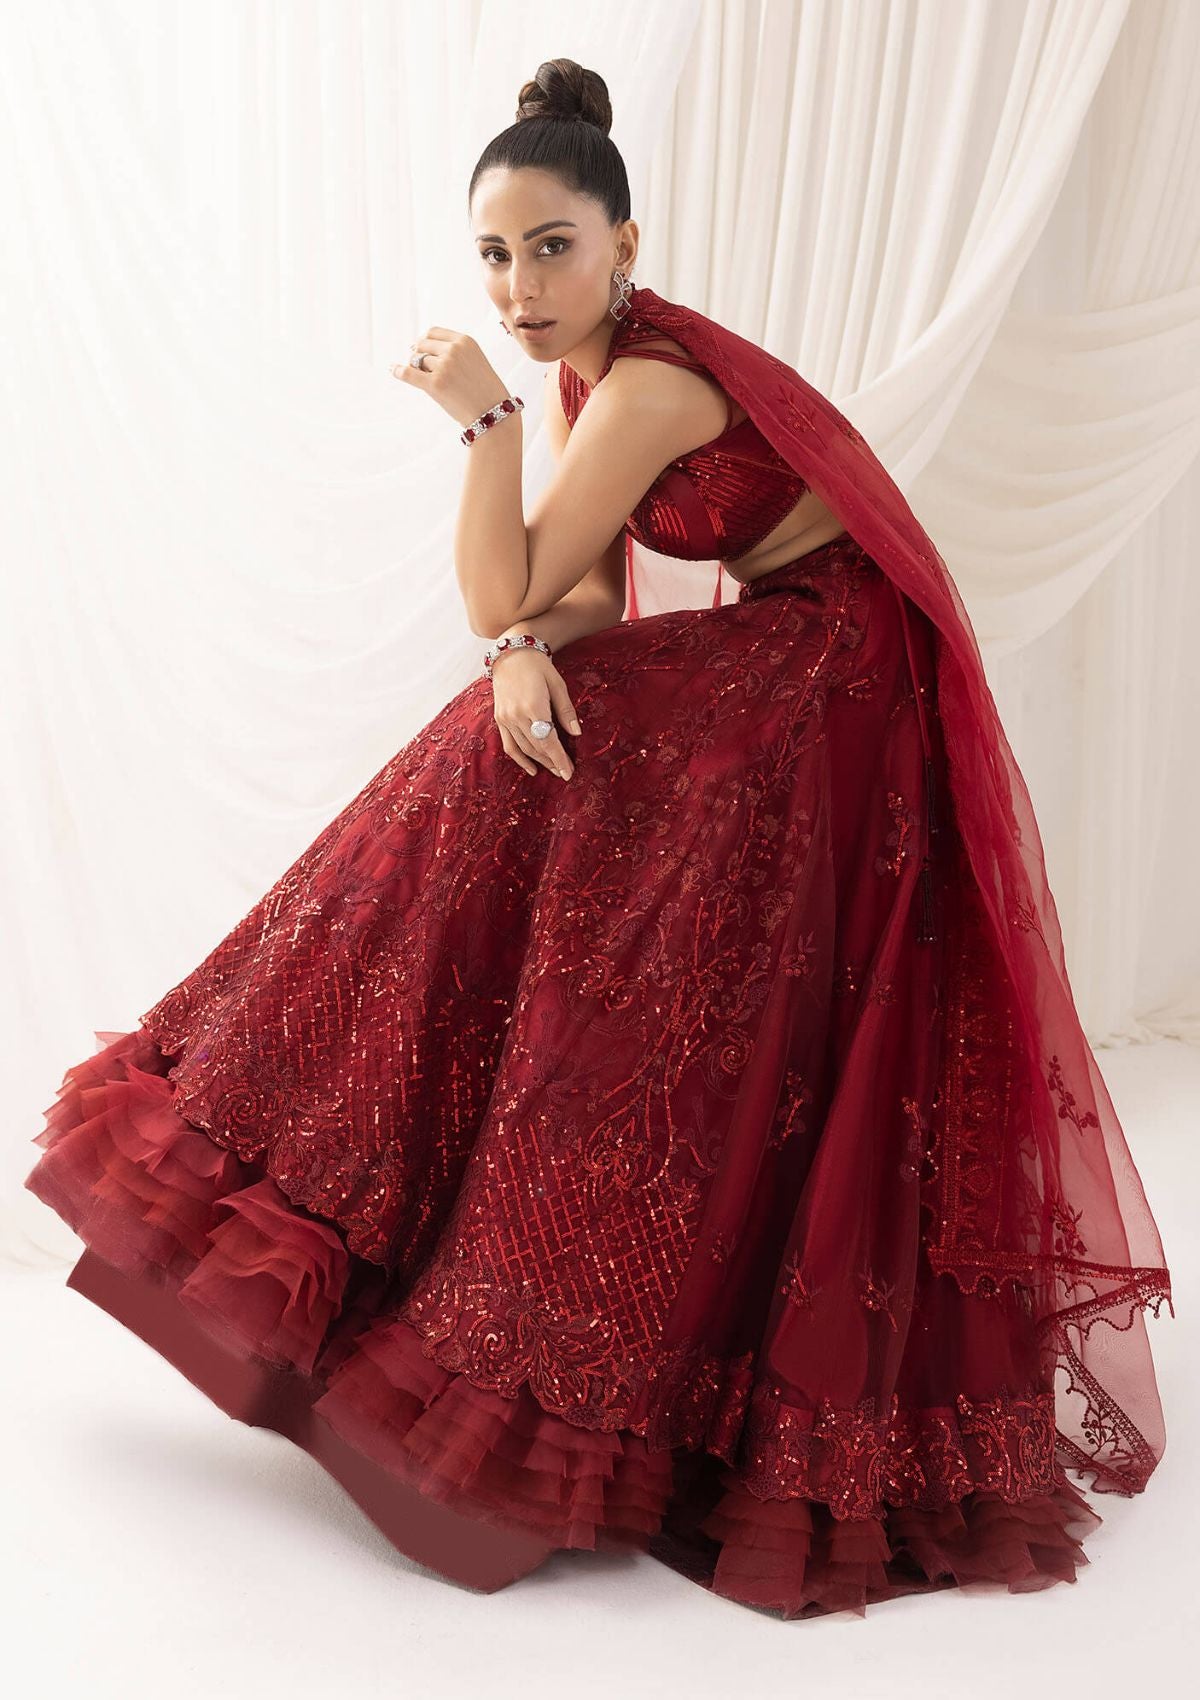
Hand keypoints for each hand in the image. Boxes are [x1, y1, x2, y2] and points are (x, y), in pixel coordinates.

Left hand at [392, 327, 510, 427]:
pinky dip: (398, 371)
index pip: (433, 332)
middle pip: (422, 345)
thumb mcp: (474, 360)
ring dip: (420, 371)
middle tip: (425, 371)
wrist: (494, 414)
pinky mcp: (435, 385)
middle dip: (419, 356)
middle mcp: (454, 350)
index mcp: (465, 340)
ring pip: (418, 361)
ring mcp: (444, 367)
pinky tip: (393, 370)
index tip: (419, 349)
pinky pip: (408, 374)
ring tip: (436, 384)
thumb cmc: (484, 390)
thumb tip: (417, 348)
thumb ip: (453, 350)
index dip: (423, 341)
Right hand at [489, 646, 579, 782]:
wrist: (511, 654)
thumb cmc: (538, 666)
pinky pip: (509, 745)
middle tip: (565, 772)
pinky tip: (531, 768)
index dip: (559, 759)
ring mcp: (505, 718)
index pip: (549, 741)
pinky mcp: (499, 719)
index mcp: (534, 706)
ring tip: (554, 769)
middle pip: (537, 747)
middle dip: (552, 762)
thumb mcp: (558, 684)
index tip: (569, 772)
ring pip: (524, 748)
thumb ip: (566, 710)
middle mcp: (517, 715)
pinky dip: (520, 759)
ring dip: (540, 762)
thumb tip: (576, 733)